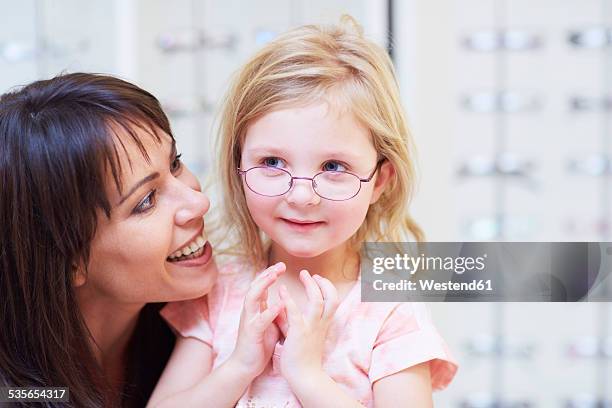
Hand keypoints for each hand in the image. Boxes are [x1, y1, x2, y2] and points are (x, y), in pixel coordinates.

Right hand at [228, 262, 285, 378]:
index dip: (270, 274)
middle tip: (281, 265)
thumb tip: (285, 301)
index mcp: (255, 309)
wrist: (246, 366)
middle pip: (255, 286)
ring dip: (263, 285)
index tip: (282, 265)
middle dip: (267, 274)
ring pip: (252, 297)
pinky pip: (260, 320)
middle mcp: (250, 311)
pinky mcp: (252, 333)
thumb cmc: (259, 344)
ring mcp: (249, 321)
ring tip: (275, 276)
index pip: (260, 285)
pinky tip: (280, 304)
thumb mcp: (270, 323)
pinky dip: (270, 311)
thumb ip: (275, 311)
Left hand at [276, 270, 338, 385]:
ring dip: (311, 285)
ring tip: (303, 275)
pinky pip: (296, 313)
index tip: (318, 279)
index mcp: (323, 324)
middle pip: (331, 298)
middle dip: (324, 283)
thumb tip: (284, 306)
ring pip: (318, 301)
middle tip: (312, 274)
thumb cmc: (301, 356)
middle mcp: (320, 324)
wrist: (304, 376)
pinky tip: (282, 290)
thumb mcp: (301, 333)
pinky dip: (289, 300)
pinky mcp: (299, 333)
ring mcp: (311, 328)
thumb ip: (294, 318)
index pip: (333, 301)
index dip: (328, 287)